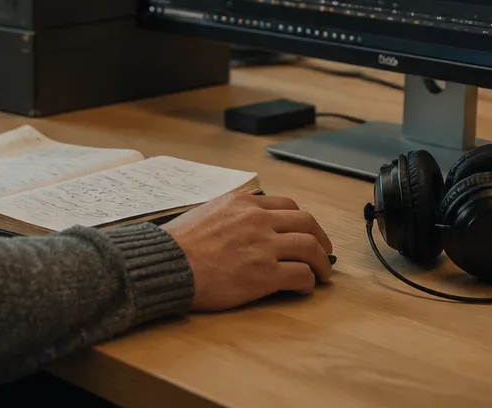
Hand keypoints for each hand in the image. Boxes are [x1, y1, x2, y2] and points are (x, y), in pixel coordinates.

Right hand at [162, 192, 332, 311]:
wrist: (167, 264)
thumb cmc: (178, 244)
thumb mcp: (206, 213)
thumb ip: (230, 215)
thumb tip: (242, 224)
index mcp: (243, 203)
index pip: (286, 206)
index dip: (301, 221)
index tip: (305, 232)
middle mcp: (258, 219)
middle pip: (306, 222)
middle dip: (320, 237)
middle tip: (323, 251)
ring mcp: (264, 246)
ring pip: (310, 247)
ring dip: (322, 261)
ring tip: (323, 273)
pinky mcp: (265, 274)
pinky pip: (301, 275)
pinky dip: (309, 282)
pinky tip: (304, 288)